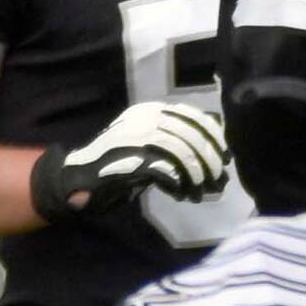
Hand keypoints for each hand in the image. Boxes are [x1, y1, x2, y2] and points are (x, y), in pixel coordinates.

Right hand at [30, 101, 228, 223]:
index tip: (225, 156)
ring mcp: (135, 138)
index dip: (214, 137)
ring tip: (200, 191)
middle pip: (191, 137)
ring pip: (182, 154)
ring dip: (197, 176)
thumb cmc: (120, 160)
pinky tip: (181, 195)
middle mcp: (143, 119)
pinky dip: (179, 186)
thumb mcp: (150, 142)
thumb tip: (219, 151)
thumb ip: (178, 139)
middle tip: (217, 180)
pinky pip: (166, 172)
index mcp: (150, 110)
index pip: (193, 116)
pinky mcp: (130, 160)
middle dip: (210, 161)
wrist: (80, 175)